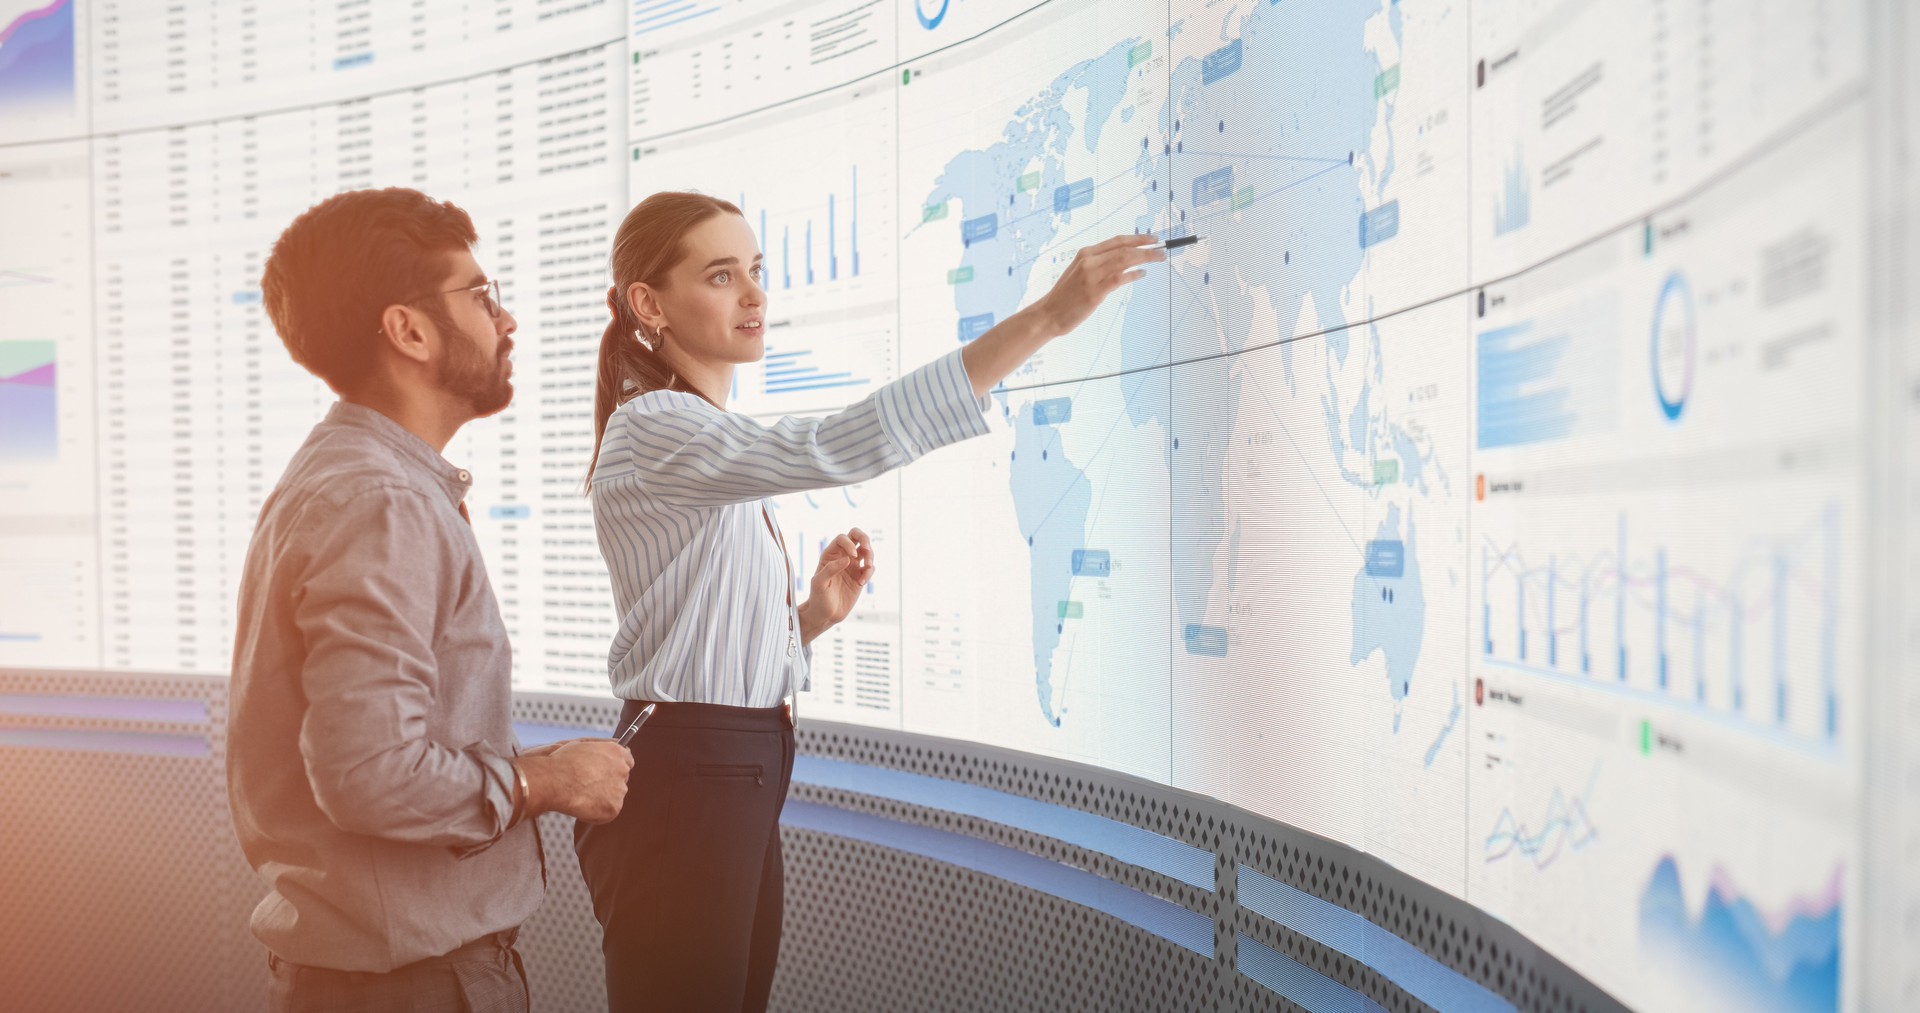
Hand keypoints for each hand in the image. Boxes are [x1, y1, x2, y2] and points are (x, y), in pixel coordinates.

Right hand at [517, 739, 632, 824]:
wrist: (553, 781)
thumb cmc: (563, 762)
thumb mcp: (583, 744)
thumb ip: (602, 745)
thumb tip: (617, 743)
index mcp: (617, 752)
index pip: (627, 761)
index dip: (615, 768)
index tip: (605, 773)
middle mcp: (623, 770)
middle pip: (622, 779)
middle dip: (609, 783)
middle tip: (589, 786)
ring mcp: (620, 790)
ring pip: (615, 796)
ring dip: (603, 797)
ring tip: (582, 795)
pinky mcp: (614, 808)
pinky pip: (609, 811)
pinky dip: (598, 812)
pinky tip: (583, 805)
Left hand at [799, 527, 873, 641]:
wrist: (825, 614)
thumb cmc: (818, 597)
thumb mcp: (819, 583)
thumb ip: (830, 569)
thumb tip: (848, 559)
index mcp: (830, 555)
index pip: (842, 538)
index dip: (849, 543)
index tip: (853, 556)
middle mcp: (842, 557)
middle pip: (857, 536)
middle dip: (865, 539)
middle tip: (867, 551)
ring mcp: (853, 566)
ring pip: (867, 551)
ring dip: (871, 557)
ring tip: (868, 569)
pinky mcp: (860, 576)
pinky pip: (870, 568)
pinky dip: (870, 573)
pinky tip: (862, 583)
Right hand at [1030, 233, 1165, 336]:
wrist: (1048, 314)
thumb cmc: (1066, 296)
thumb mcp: (1079, 273)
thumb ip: (1098, 266)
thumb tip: (1123, 264)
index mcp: (1085, 253)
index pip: (1116, 241)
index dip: (1137, 238)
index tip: (1152, 239)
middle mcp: (1089, 260)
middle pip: (1124, 248)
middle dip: (1146, 247)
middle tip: (1162, 249)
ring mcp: (1091, 275)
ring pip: (1124, 260)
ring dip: (1145, 258)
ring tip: (1158, 259)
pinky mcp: (1095, 291)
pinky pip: (1120, 278)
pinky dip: (1134, 274)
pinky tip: (1142, 274)